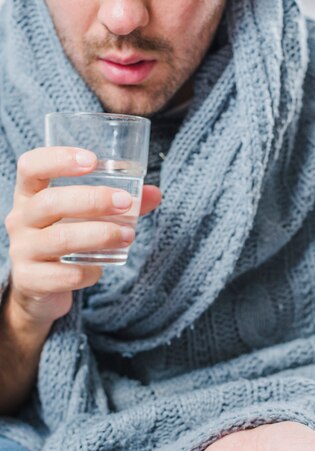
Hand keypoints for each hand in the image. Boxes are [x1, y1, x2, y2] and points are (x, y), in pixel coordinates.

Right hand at [5, 147, 160, 326]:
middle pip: (50, 202)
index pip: (31, 167)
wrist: (37, 288)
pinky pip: (64, 275)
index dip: (58, 159)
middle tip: (125, 203)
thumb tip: (155, 193)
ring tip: (127, 235)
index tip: (92, 160)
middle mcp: (20, 220)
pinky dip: (89, 271)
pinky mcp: (29, 280)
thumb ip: (117, 204)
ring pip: (60, 240)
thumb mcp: (81, 218)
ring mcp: (22, 250)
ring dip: (99, 235)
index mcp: (29, 195)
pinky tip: (101, 268)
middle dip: (92, 200)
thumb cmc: (63, 240)